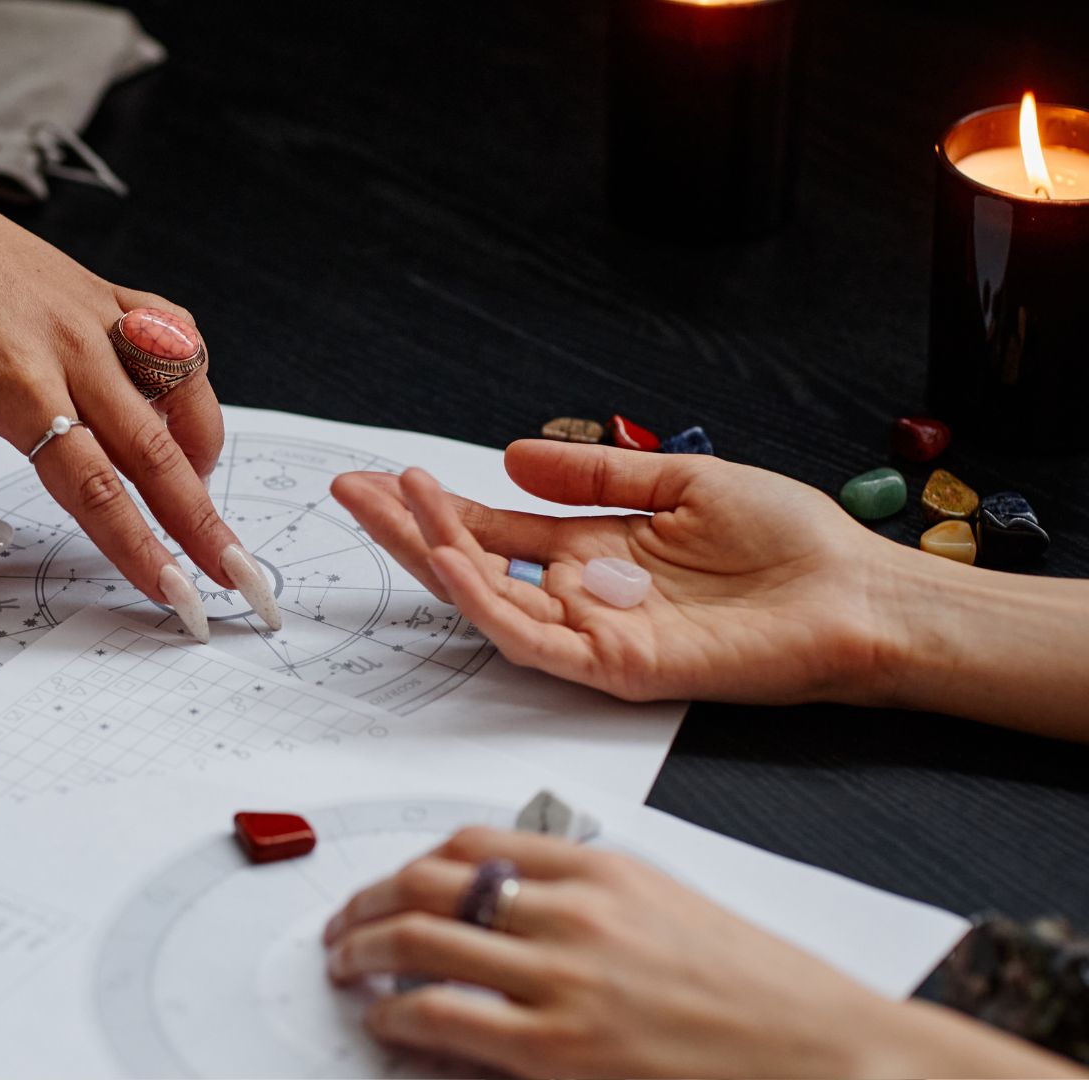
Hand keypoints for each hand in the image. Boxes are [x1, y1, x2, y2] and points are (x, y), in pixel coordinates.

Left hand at [0, 140, 255, 631]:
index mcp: (15, 386)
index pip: (92, 487)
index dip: (138, 546)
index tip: (171, 592)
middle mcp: (70, 349)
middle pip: (154, 451)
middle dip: (201, 523)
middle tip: (239, 576)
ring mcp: (97, 316)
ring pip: (179, 393)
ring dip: (202, 455)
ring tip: (200, 503)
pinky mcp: (108, 293)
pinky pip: (175, 336)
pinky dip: (192, 381)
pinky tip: (184, 419)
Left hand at [322, 826, 901, 1076]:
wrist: (831, 1053)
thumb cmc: (760, 993)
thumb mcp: (668, 911)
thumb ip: (585, 900)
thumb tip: (499, 910)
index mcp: (602, 869)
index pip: (471, 843)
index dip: (410, 864)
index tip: (388, 885)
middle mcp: (574, 913)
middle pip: (430, 884)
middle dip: (367, 905)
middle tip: (344, 928)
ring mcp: (563, 981)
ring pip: (422, 943)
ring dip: (365, 954)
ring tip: (347, 970)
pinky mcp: (558, 1050)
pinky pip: (443, 1019)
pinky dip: (398, 1017)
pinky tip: (388, 1023)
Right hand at [331, 441, 910, 705]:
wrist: (860, 596)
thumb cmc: (792, 547)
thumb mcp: (681, 481)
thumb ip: (593, 475)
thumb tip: (512, 453)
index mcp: (594, 553)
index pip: (493, 534)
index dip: (434, 508)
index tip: (384, 476)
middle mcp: (582, 597)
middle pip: (472, 568)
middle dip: (408, 531)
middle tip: (352, 491)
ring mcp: (594, 636)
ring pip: (487, 605)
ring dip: (434, 556)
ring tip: (395, 506)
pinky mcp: (616, 668)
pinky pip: (533, 642)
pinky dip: (488, 603)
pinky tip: (454, 559)